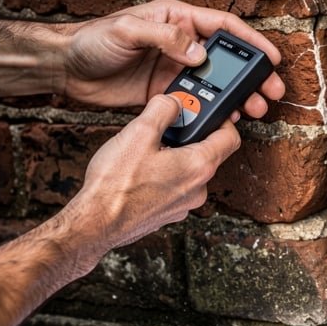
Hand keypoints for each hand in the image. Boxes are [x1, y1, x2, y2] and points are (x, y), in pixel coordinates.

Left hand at [59, 0, 284, 117]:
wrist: (66, 68)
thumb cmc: (92, 40)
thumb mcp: (127, 30)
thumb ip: (165, 39)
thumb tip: (199, 54)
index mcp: (176, 20)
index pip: (222, 27)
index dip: (250, 42)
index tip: (270, 59)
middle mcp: (179, 45)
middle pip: (225, 60)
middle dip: (251, 77)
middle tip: (270, 93)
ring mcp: (173, 71)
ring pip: (213, 85)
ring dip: (234, 98)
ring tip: (252, 111)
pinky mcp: (162, 95)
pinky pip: (193, 104)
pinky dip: (209, 113)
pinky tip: (222, 122)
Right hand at [62, 94, 240, 259]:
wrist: (96, 223)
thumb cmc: (116, 184)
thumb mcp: (139, 132)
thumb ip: (163, 109)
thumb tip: (174, 102)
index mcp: (199, 166)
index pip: (230, 137)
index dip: (221, 119)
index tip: (205, 111)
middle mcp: (198, 189)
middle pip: (208, 153)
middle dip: (189, 136)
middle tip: (165, 127)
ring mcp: (184, 204)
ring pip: (189, 170)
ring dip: (174, 156)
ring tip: (147, 150)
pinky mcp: (168, 213)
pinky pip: (175, 187)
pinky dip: (164, 175)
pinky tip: (141, 171)